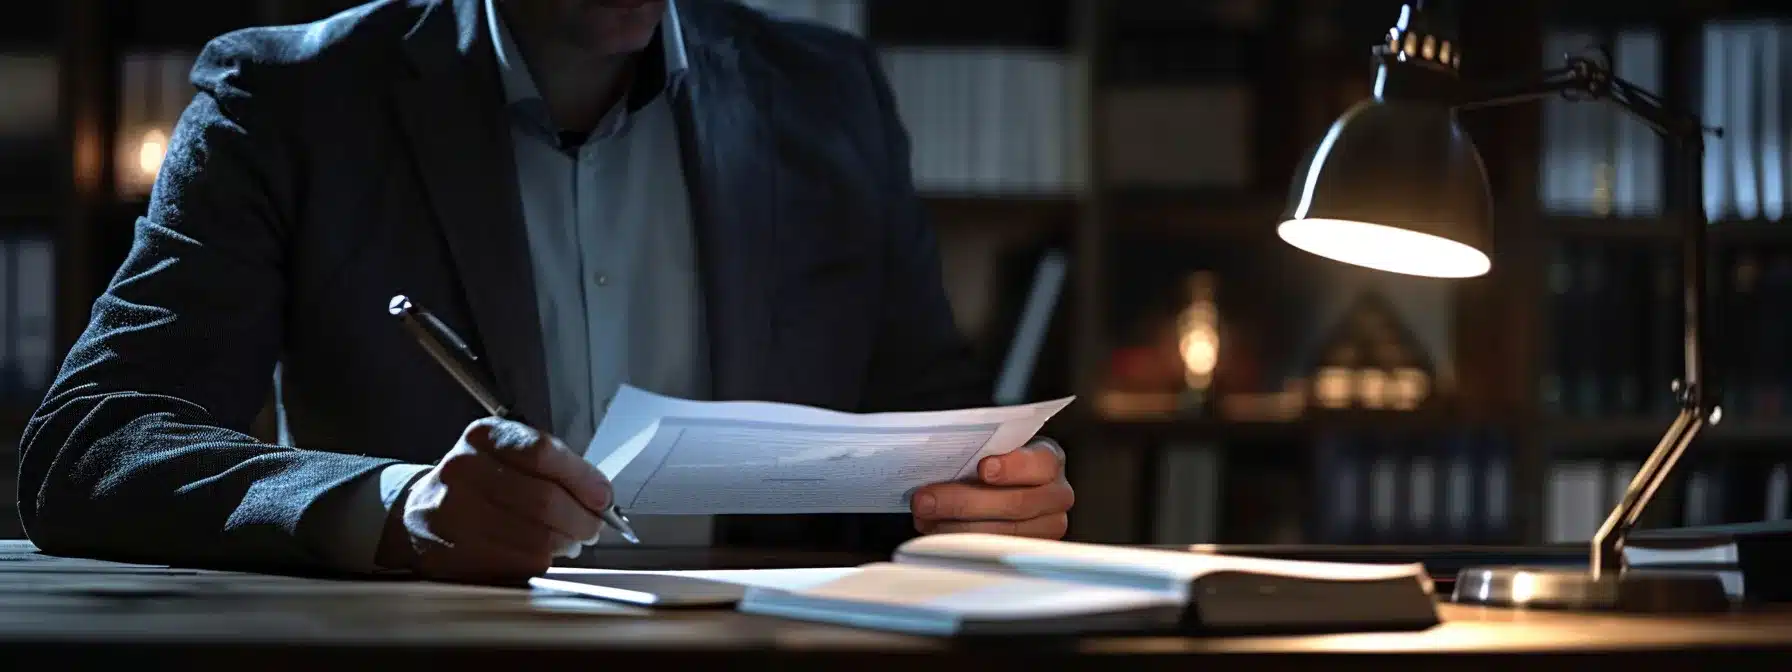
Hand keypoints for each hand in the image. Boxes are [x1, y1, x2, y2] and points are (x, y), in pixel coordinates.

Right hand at [376, 418, 612, 583]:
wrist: (417, 515)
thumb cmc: (479, 484)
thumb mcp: (508, 457)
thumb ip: (553, 468)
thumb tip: (600, 499)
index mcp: (483, 437)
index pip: (542, 453)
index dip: (582, 478)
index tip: (603, 497)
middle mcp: (462, 470)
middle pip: (543, 499)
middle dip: (580, 518)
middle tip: (592, 527)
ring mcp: (451, 515)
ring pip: (533, 538)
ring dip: (563, 543)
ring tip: (568, 541)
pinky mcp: (451, 555)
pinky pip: (516, 565)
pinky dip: (539, 562)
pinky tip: (539, 554)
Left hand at [910, 440, 1073, 538]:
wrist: (1009, 486)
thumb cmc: (997, 463)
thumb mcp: (995, 449)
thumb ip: (979, 451)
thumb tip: (937, 457)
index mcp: (1049, 462)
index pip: (1039, 464)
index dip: (1011, 467)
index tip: (983, 468)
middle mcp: (1056, 496)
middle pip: (1015, 504)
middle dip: (964, 502)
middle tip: (925, 500)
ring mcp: (1047, 528)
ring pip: (1003, 533)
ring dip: (956, 527)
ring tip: (925, 519)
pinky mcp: (1029, 550)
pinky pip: (996, 552)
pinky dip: (961, 542)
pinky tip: (937, 533)